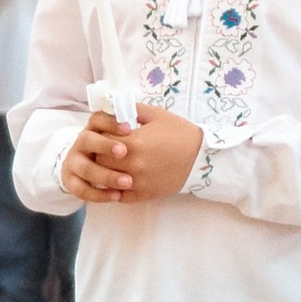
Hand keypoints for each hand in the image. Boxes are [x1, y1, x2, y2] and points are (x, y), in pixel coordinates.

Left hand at [60, 106, 204, 203]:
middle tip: (106, 149)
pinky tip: (119, 180)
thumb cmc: (179, 133)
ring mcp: (137, 182)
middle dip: (100, 154)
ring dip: (105, 172)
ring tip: (111, 164)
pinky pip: (118, 196)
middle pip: (100, 161)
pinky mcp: (143, 195)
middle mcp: (132, 164)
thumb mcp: (156, 115)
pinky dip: (115, 189)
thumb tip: (111, 106)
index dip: (100, 137)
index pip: (101, 141)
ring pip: (106, 179)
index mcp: (134, 143)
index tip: (105, 135)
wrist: (200, 156)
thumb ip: (131, 109)